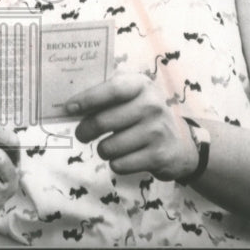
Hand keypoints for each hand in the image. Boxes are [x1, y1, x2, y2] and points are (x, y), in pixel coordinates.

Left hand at [66, 72, 198, 181]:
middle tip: (81, 134)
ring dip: (102, 150)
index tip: (69, 108)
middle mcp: (152, 105)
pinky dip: (116, 163)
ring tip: (110, 146)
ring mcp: (157, 131)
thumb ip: (107, 96)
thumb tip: (70, 106)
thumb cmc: (144, 116)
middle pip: (103, 121)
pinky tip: (125, 157)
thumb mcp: (133, 97)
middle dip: (84, 131)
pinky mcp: (158, 156)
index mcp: (142, 85)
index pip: (113, 89)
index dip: (88, 99)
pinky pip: (120, 164)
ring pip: (108, 147)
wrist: (179, 144)